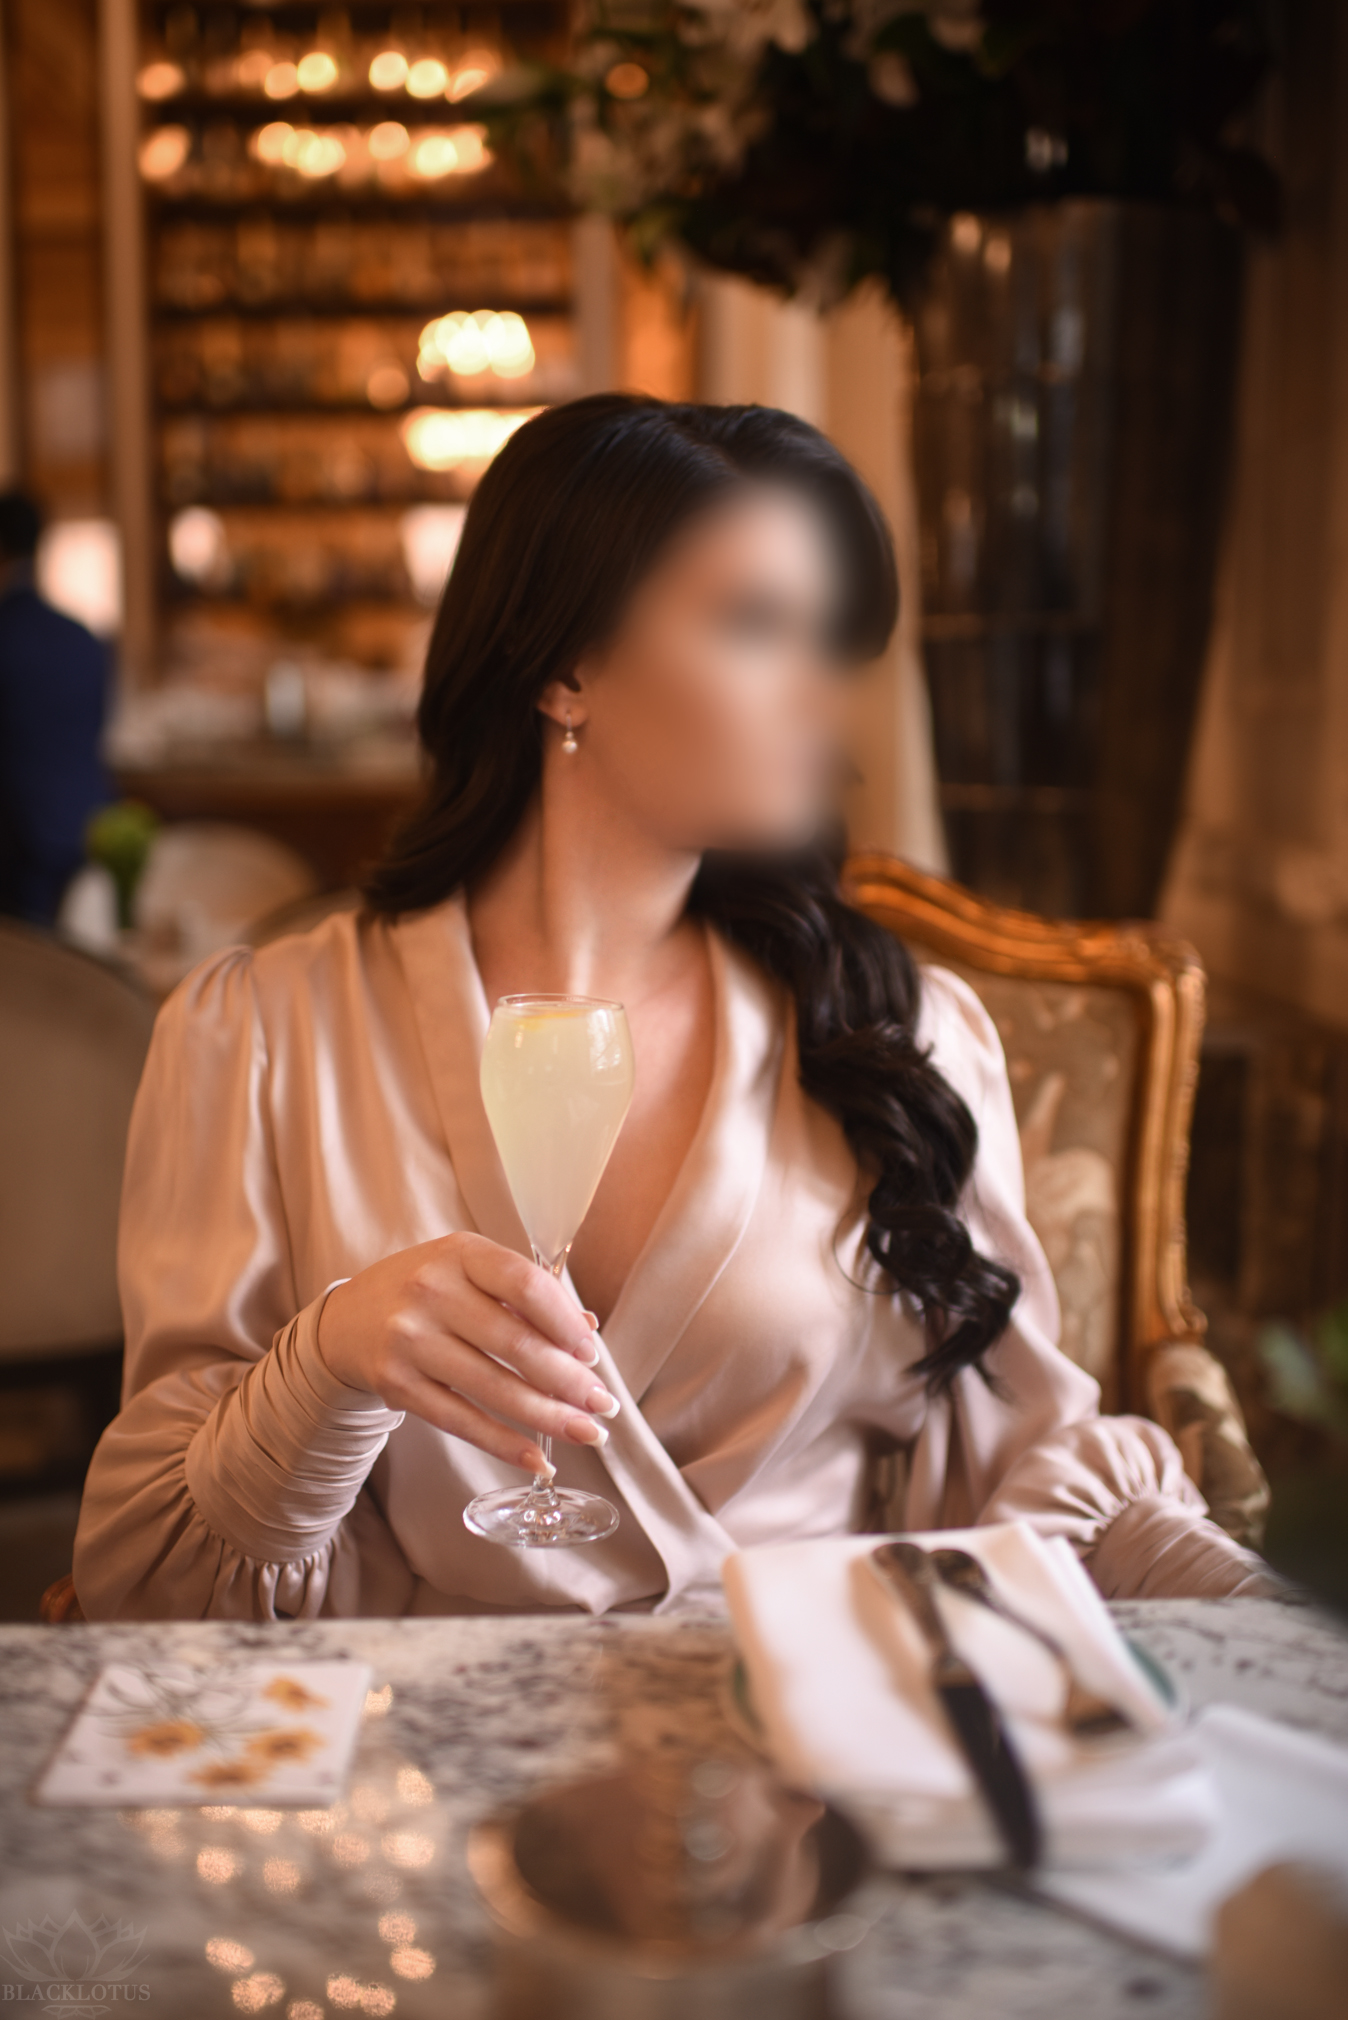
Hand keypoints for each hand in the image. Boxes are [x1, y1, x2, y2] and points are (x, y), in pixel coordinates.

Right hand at [316, 1231, 618, 1474]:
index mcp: (459, 1253)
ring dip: (548, 1417)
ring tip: (586, 1433)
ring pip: (494, 1389)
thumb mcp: (470, 1271)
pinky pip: (461, 1421)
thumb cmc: (426, 1291)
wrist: (348, 1320)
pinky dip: (504, 1443)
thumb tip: (587, 1330)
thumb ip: (526, 1295)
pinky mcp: (396, 1385)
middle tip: (603, 1405)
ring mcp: (410, 1340)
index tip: (591, 1354)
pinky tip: (537, 1458)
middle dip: (569, 1381)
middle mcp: (430, 1292)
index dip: (565, 1322)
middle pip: (515, 1343)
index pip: (524, 1284)